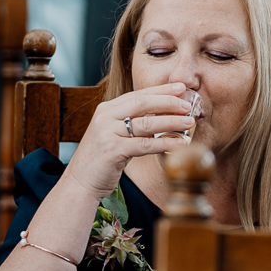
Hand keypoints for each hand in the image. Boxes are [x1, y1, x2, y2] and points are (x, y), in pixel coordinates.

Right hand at [67, 84, 197, 200]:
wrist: (80, 182)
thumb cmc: (102, 160)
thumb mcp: (114, 135)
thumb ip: (132, 123)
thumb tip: (162, 116)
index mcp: (106, 109)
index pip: (138, 95)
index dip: (161, 90)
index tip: (180, 88)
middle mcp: (105, 117)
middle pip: (142, 103)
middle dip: (168, 101)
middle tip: (188, 104)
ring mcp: (108, 133)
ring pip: (146, 123)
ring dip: (171, 121)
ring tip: (189, 122)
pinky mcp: (113, 151)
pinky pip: (145, 145)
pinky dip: (165, 143)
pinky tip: (179, 144)